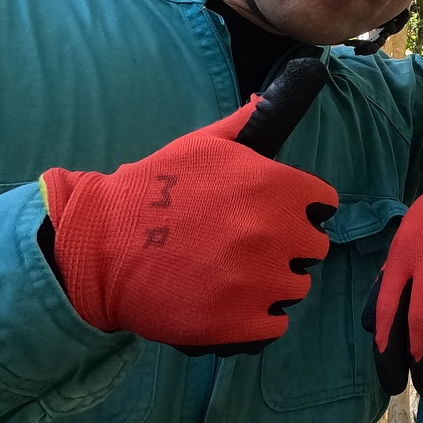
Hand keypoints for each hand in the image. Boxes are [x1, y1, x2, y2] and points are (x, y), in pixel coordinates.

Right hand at [40, 57, 336, 353]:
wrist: (98, 246)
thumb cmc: (151, 190)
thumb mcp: (201, 146)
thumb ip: (245, 125)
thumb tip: (267, 97)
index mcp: (275, 187)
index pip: (324, 205)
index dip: (303, 210)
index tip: (280, 216)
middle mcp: (274, 233)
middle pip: (314, 249)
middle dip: (289, 247)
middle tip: (250, 247)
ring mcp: (259, 281)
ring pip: (297, 287)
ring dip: (273, 283)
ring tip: (234, 276)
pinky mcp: (240, 322)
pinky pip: (276, 324)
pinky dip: (258, 318)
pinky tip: (231, 304)